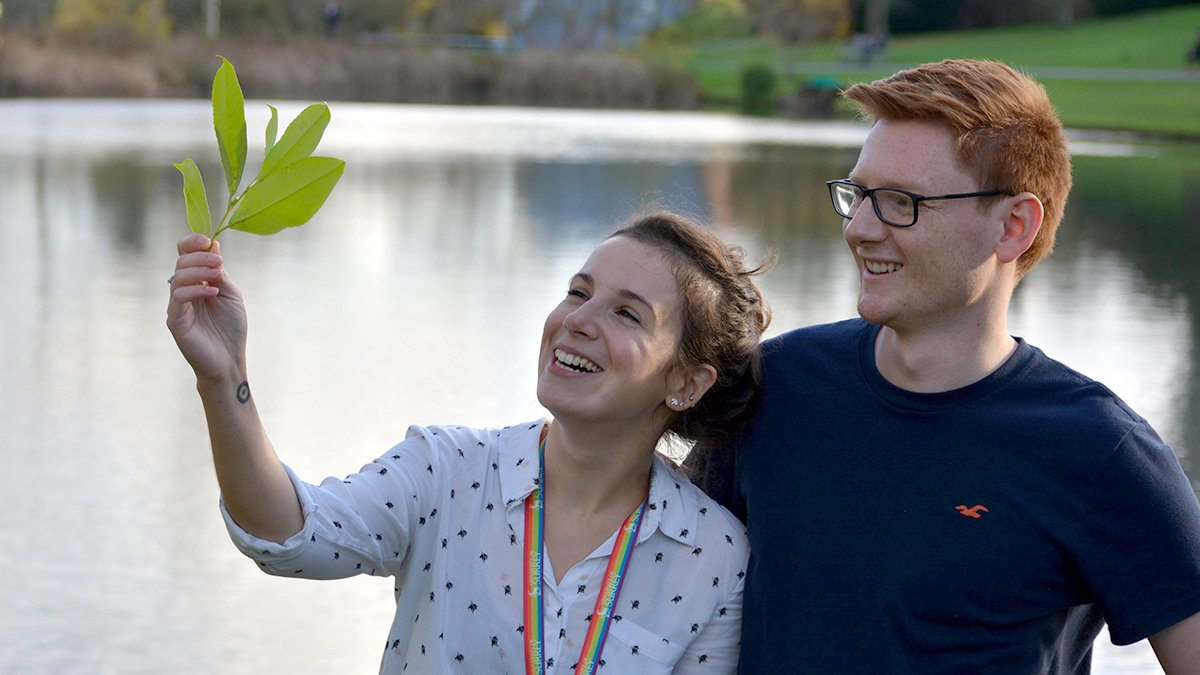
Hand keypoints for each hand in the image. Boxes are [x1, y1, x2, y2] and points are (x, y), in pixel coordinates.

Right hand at [166, 234, 247, 382]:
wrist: (229, 359)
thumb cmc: (231, 328)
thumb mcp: (231, 294)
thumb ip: (220, 273)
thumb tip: (213, 245)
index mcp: (197, 282)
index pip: (185, 254)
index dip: (192, 243)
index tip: (207, 240)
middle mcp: (184, 291)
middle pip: (181, 262)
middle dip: (200, 257)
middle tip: (218, 262)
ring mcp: (177, 305)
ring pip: (178, 277)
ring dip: (199, 271)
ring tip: (217, 274)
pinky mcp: (175, 320)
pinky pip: (178, 297)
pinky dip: (196, 289)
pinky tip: (213, 292)